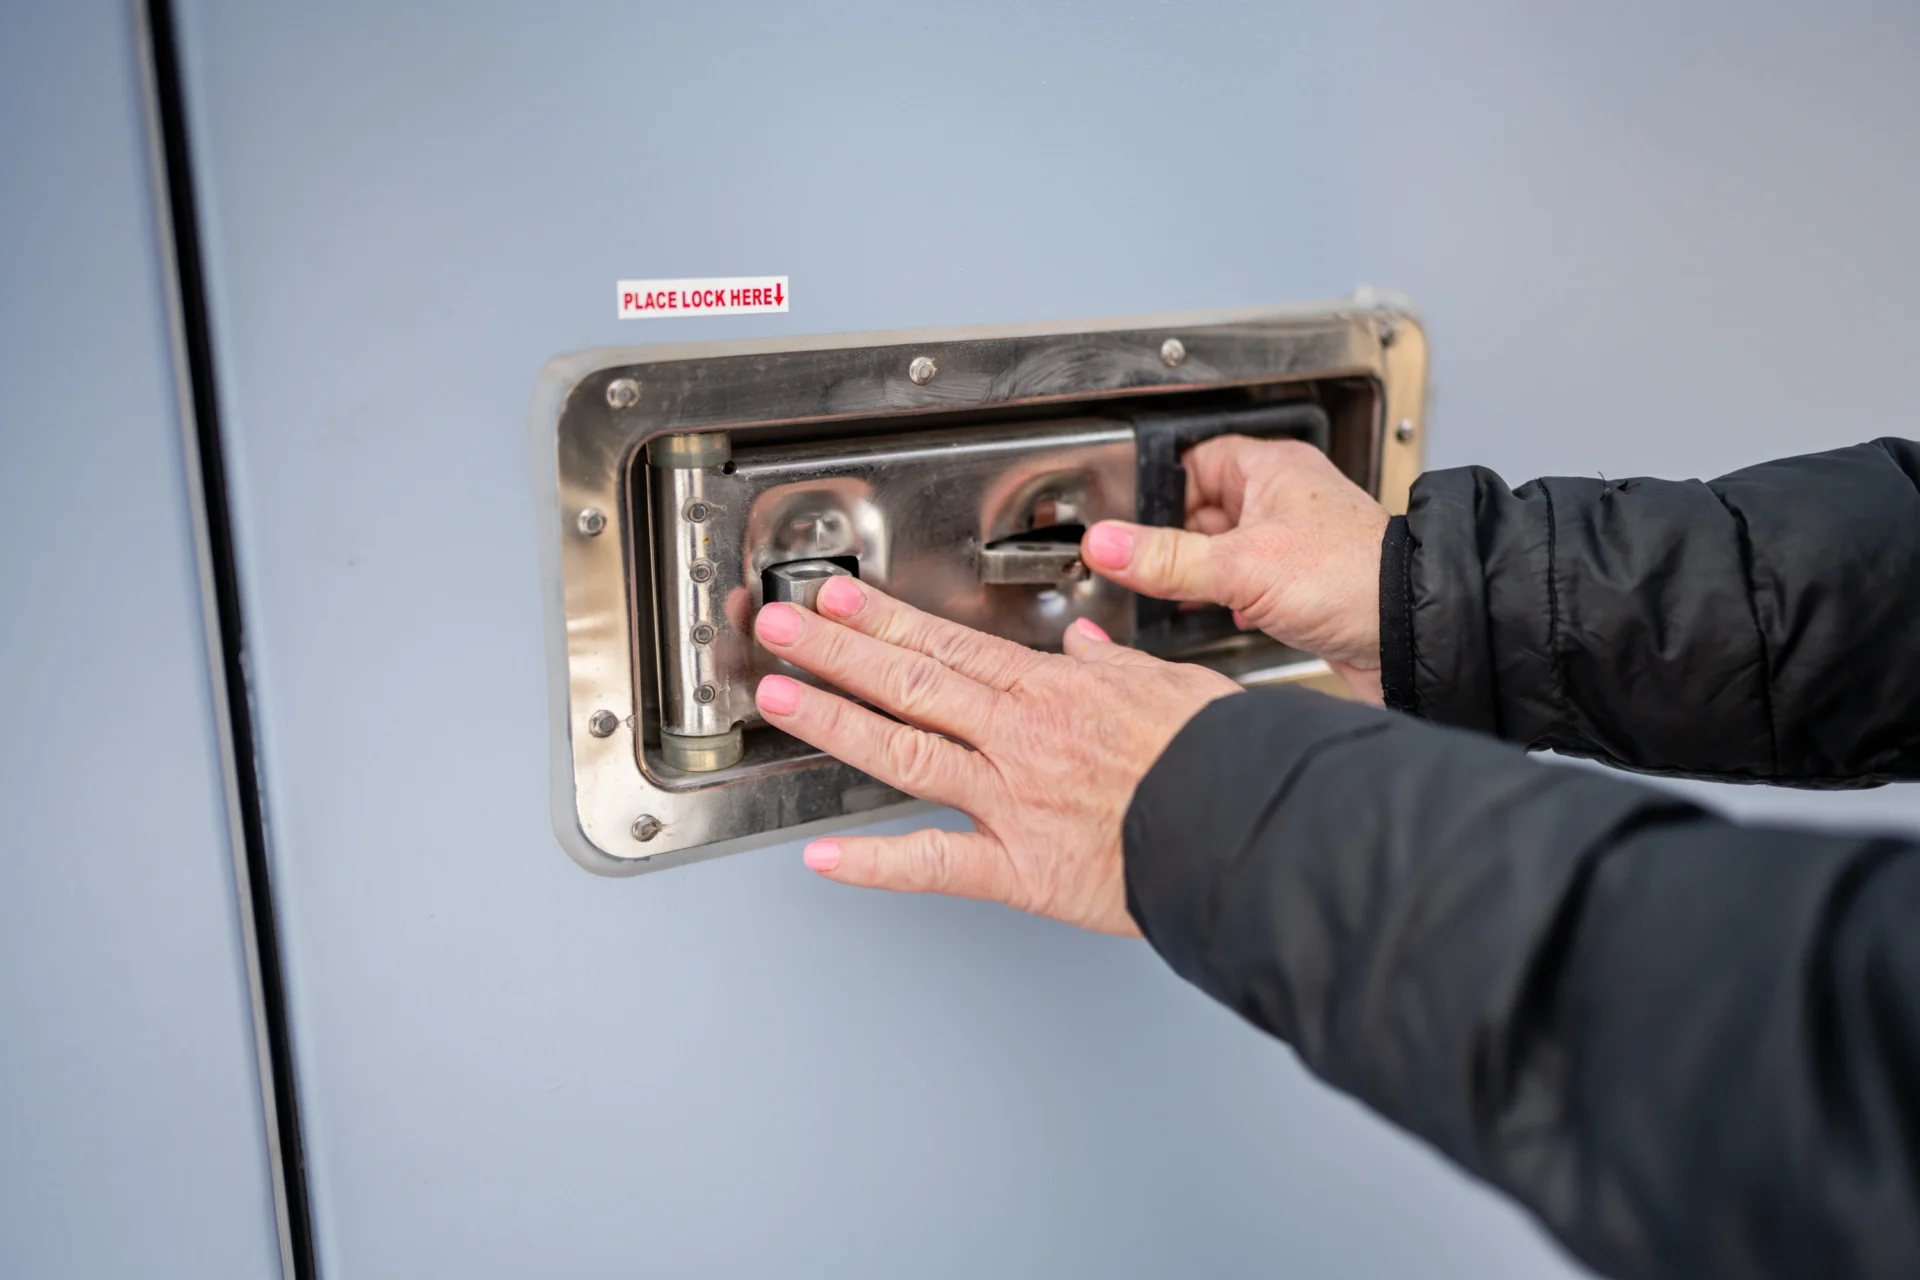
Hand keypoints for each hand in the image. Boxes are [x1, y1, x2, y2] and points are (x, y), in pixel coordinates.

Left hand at [752, 576, 1241, 934]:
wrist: (1252, 826)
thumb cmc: (1222, 760)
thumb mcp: (1172, 687)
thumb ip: (1115, 668)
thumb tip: (1086, 647)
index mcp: (1055, 692)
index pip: (950, 645)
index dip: (884, 620)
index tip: (838, 600)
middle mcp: (1021, 738)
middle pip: (912, 682)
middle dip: (838, 651)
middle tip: (780, 628)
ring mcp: (1013, 801)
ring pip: (906, 753)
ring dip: (837, 722)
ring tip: (781, 698)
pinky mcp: (1022, 869)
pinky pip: (938, 864)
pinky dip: (878, 865)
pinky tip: (824, 858)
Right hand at [1078, 435, 1389, 702]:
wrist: (1411, 634)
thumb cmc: (1353, 578)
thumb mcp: (1240, 566)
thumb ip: (1166, 558)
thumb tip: (1104, 544)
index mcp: (1272, 469)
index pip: (1196, 460)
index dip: (1159, 488)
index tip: (1128, 516)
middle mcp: (1285, 500)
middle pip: (1205, 508)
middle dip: (1176, 539)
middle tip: (1149, 562)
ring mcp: (1295, 542)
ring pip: (1226, 549)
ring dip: (1203, 572)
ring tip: (1185, 591)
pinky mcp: (1303, 583)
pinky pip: (1248, 582)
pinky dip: (1230, 598)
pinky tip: (1225, 613)